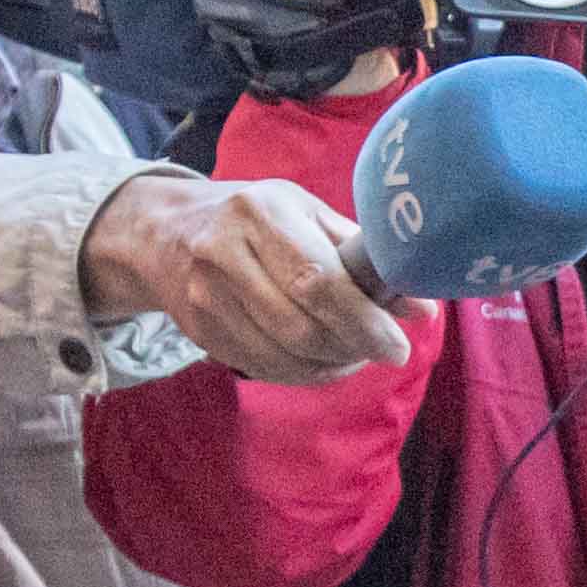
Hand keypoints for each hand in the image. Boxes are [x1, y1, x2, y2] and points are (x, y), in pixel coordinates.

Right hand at [83, 171, 410, 384]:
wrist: (165, 232)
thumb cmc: (255, 218)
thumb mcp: (305, 214)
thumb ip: (361, 257)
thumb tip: (422, 308)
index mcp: (260, 213)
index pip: (317, 279)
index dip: (362, 321)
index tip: (396, 346)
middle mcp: (224, 253)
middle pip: (300, 325)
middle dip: (351, 346)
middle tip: (382, 349)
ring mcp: (204, 297)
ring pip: (282, 354)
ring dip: (331, 363)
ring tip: (356, 352)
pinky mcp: (199, 331)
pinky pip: (264, 368)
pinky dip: (304, 372)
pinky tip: (323, 360)